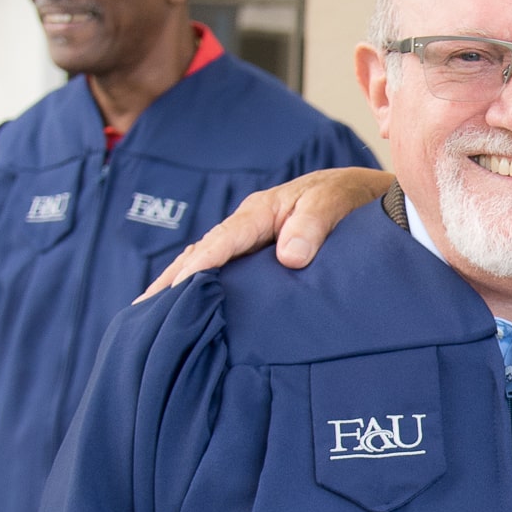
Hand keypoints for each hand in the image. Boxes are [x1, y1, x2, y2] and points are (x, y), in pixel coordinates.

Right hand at [140, 167, 394, 299]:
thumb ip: (312, 226)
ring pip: (209, 262)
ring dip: (181, 286)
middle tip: (143, 312)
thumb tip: (288, 258)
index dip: (198, 267)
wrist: (369, 196)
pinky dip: (202, 285)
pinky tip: (188, 306)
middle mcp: (249, 225)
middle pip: (202, 253)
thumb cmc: (351, 198)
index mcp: (261, 211)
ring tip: (152, 315)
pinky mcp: (259, 253)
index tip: (176, 292)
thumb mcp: (334, 204)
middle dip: (173, 281)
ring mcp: (252, 239)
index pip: (221, 241)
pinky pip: (225, 269)